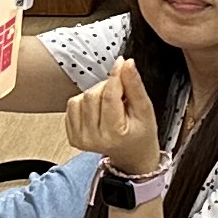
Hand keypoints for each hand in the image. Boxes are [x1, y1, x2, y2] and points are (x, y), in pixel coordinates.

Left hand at [64, 56, 162, 181]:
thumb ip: (135, 86)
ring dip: (96, 93)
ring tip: (110, 103)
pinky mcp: (72, 136)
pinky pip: (72, 106)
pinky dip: (85, 101)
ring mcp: (80, 139)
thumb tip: (127, 63)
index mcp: (114, 135)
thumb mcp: (145, 110)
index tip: (122, 63)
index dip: (116, 76)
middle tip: (121, 93)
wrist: (132, 154)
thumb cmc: (141, 134)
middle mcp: (93, 139)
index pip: (110, 96)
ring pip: (80, 98)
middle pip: (93, 95)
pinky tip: (98, 109)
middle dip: (108, 86)